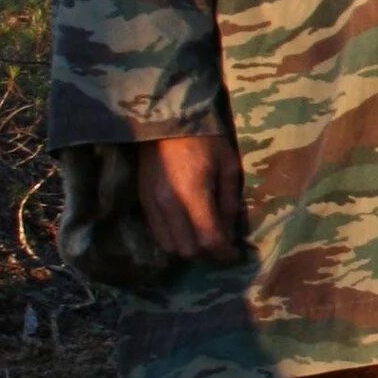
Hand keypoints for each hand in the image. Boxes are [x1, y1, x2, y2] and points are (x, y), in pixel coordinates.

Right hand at [136, 132, 241, 261]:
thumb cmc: (204, 140)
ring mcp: (151, 205)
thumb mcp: (228, 166)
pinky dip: (173, 239)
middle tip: (221, 246)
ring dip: (189, 248)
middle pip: (187, 249)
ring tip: (203, 239)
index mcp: (193, 193)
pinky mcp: (142, 203)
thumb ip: (229, 202)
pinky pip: (157, 234)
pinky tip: (186, 229)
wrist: (165, 122)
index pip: (208, 239)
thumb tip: (230, 233)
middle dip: (207, 253)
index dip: (224, 253)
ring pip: (170, 246)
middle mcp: (168, 204)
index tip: (234, 255)